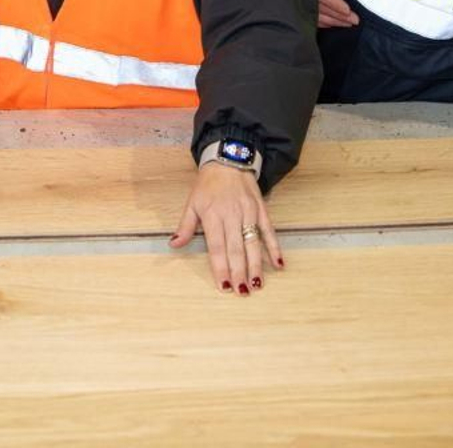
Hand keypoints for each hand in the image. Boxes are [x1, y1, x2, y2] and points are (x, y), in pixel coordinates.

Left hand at [169, 163, 281, 293]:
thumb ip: (185, 226)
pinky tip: (278, 264)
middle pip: (236, 249)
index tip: (224, 286)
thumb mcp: (192, 203)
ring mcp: (249, 213)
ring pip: (254, 243)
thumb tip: (174, 245)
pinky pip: (269, 231)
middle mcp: (232, 215)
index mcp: (213, 216)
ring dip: (256, 265)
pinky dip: (274, 248)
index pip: (217, 248)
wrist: (228, 159)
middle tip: (242, 292)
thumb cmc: (208, 184)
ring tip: (257, 284)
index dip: (221, 268)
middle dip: (239, 272)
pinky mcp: (261, 210)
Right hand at [304, 0, 356, 28]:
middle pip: (321, 9)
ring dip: (333, 21)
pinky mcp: (304, 4)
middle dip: (338, 16)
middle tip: (354, 21)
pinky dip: (324, 23)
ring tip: (348, 24)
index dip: (334, 4)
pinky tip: (334, 24)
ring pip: (317, 16)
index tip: (347, 10)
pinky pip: (313, 18)